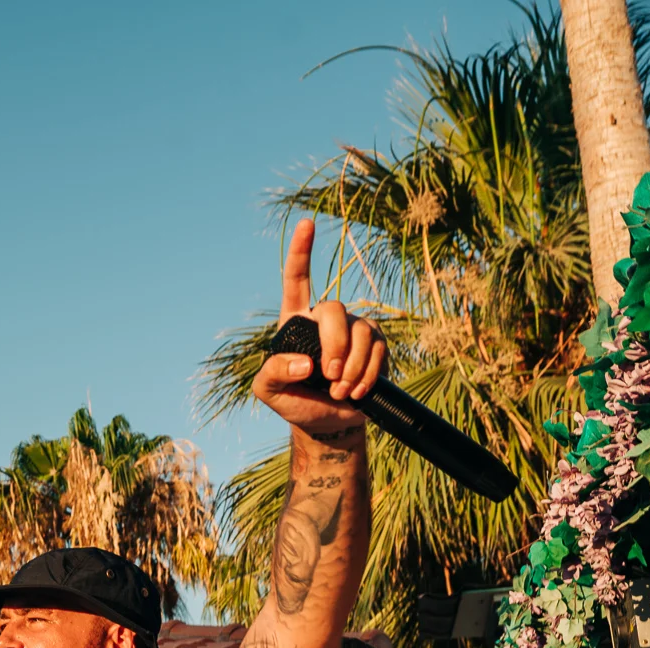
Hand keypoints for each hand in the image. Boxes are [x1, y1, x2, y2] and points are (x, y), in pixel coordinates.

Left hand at [251, 220, 385, 436]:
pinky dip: (367, 374)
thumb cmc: (293, 400)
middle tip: (328, 376)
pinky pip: (379, 349)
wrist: (325, 423)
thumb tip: (304, 363)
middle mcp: (326, 318)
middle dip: (334, 345)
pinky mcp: (376, 345)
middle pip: (334, 309)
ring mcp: (354, 329)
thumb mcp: (269, 392)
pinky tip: (356, 392)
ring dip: (351, 367)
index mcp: (296, 321)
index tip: (306, 222)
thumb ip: (273, 373)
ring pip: (361, 332)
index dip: (301, 251)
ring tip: (339, 391)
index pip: (297, 280)